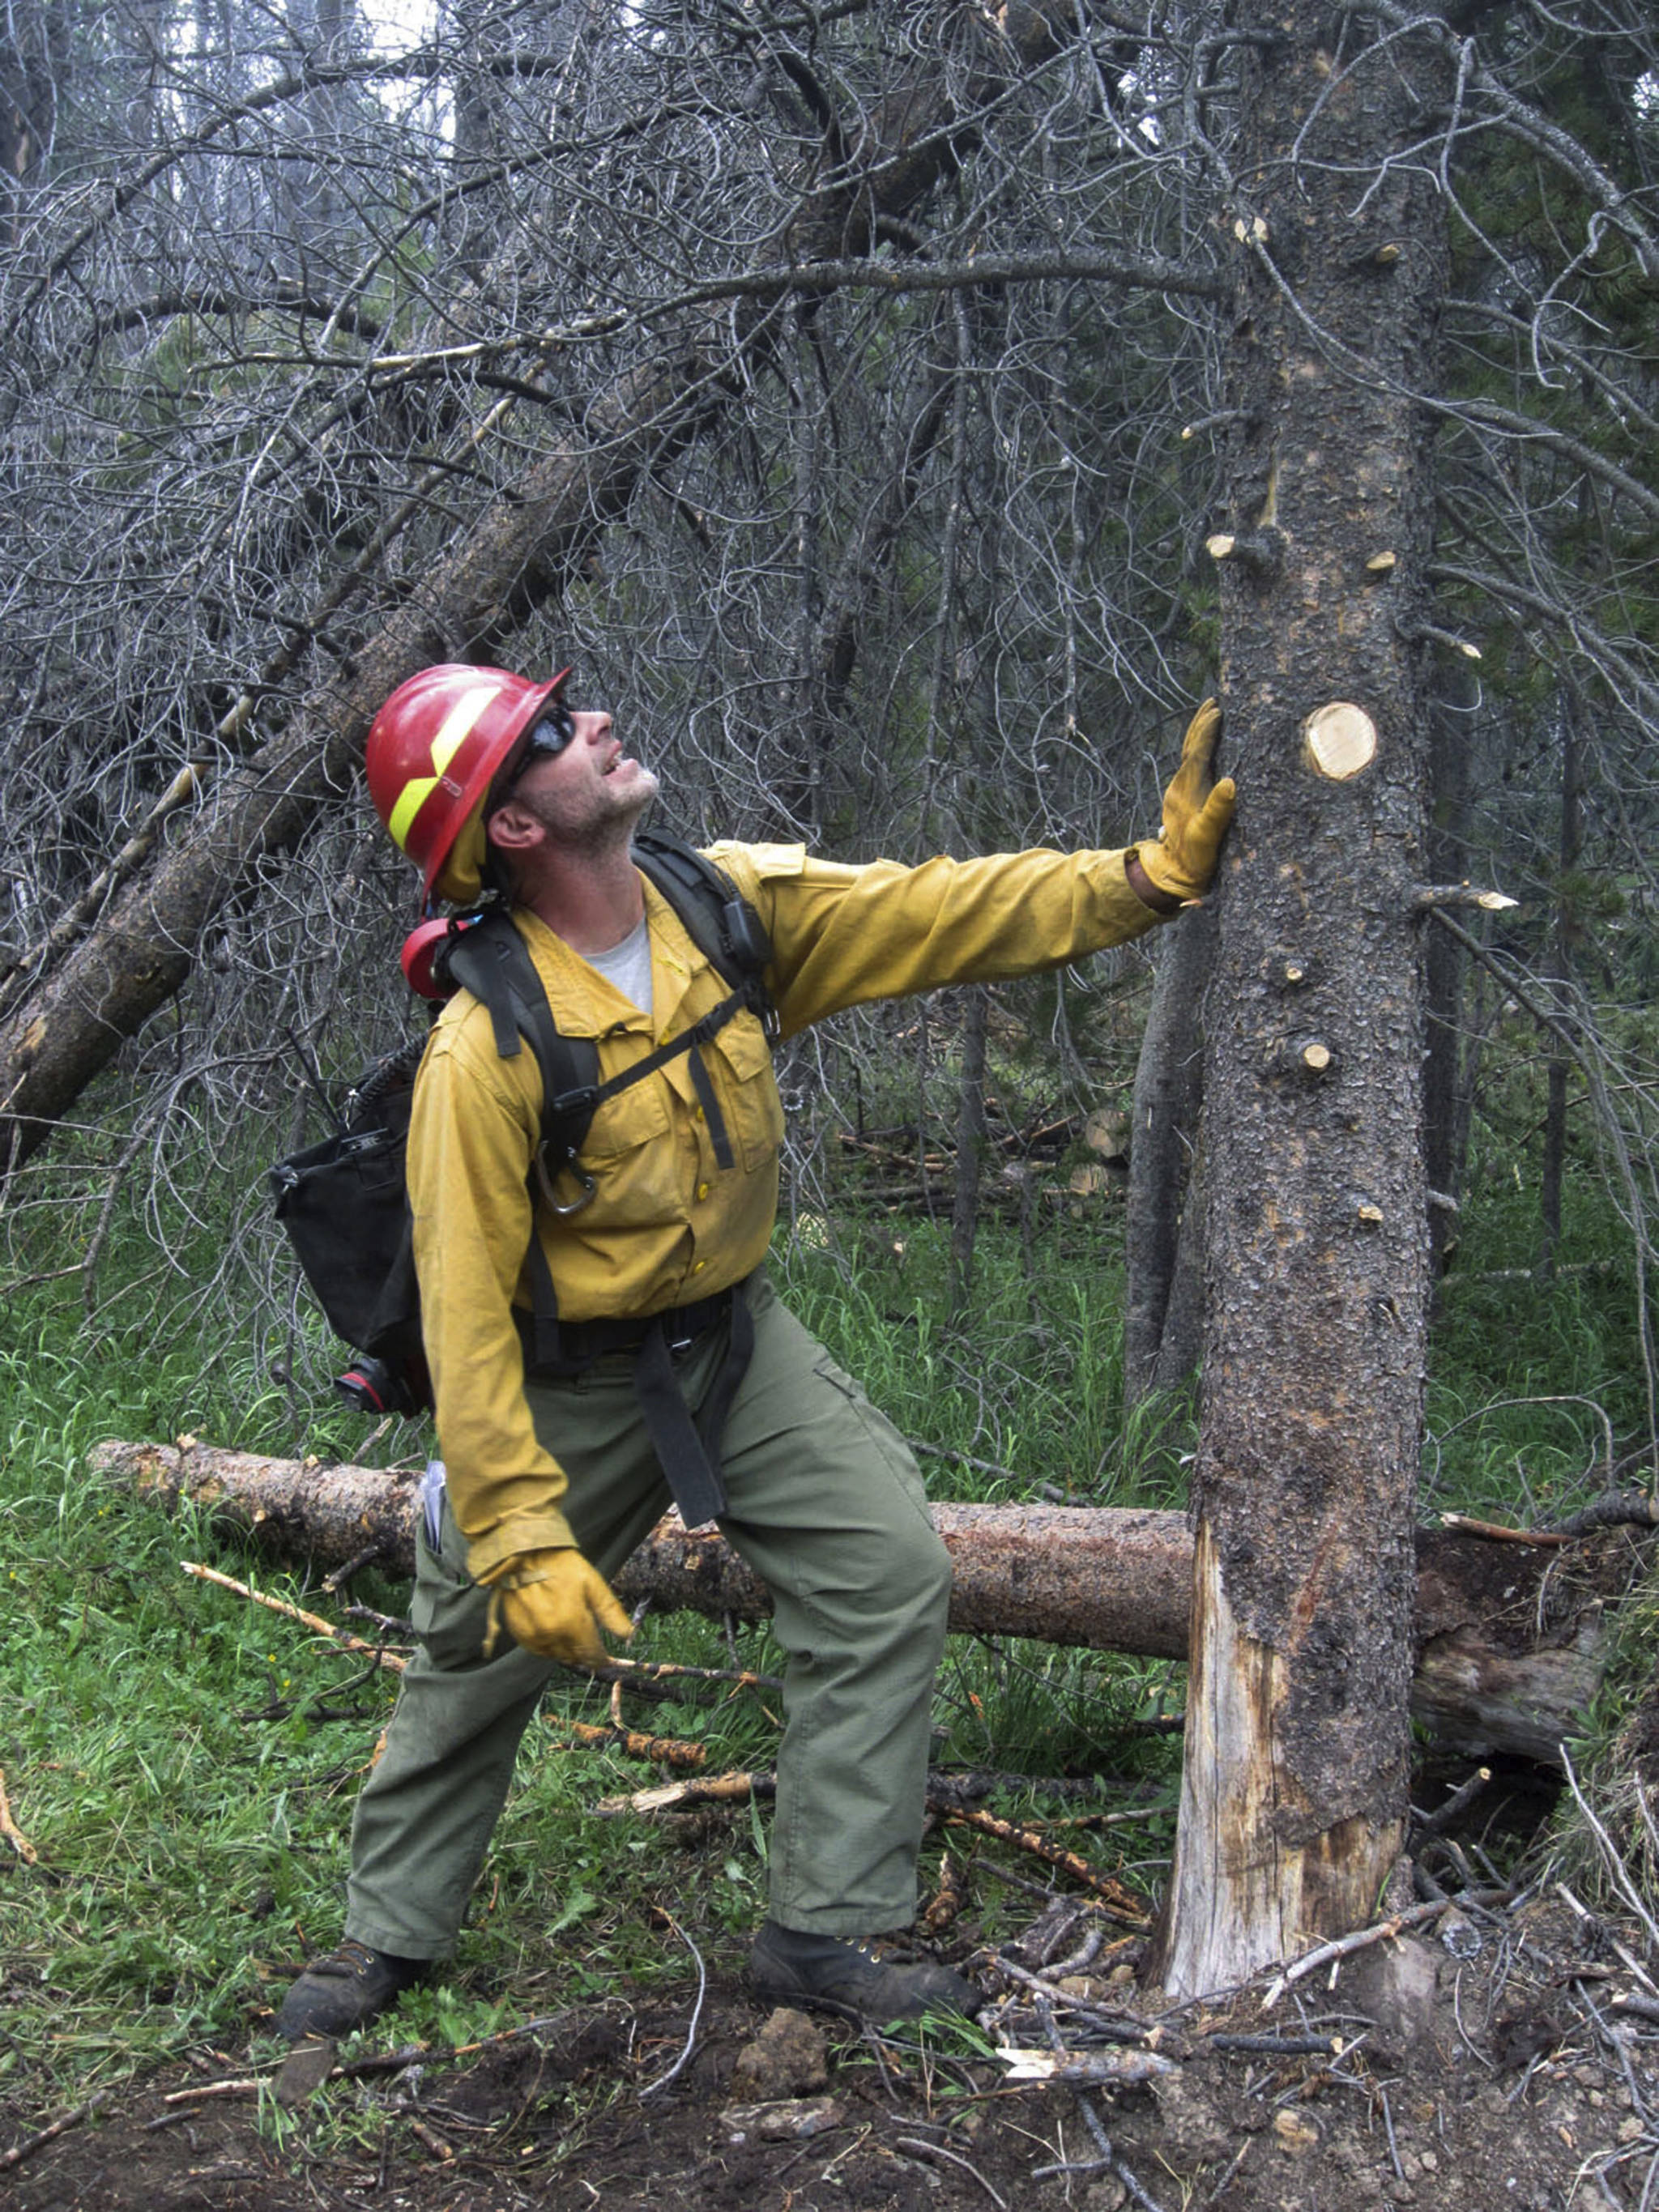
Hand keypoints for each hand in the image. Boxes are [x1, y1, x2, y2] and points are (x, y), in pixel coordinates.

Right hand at [485, 1547, 633, 1666]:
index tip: (607, 1658)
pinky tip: (555, 1629)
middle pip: (575, 1658)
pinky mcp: (519, 1635)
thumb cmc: (559, 1564)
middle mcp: (551, 1636)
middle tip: (590, 1639)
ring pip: (558, 1656)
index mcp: (571, 1623)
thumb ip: (610, 1611)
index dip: (602, 1659)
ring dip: (568, 1650)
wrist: (522, 1554)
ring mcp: (532, 1637)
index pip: (592, 1655)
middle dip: (585, 1652)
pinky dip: (550, 1646)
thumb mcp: (592, 1582)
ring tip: (572, 1630)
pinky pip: (540, 1651)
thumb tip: (628, 1634)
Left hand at [1137, 698, 1235, 904]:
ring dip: (1199, 733)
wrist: (1172, 875)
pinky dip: (1199, 748)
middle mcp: (1181, 786)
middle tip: (1214, 701)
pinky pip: (1192, 764)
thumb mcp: (1207, 837)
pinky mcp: (1184, 798)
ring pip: (1189, 754)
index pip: (1197, 753)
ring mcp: (1181, 791)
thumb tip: (1231, 782)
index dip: (1207, 731)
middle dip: (1201, 723)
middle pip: (1190, 747)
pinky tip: (1207, 746)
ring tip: (1211, 715)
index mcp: (1187, 791)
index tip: (1218, 711)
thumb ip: (1217, 811)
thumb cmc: (1194, 858)